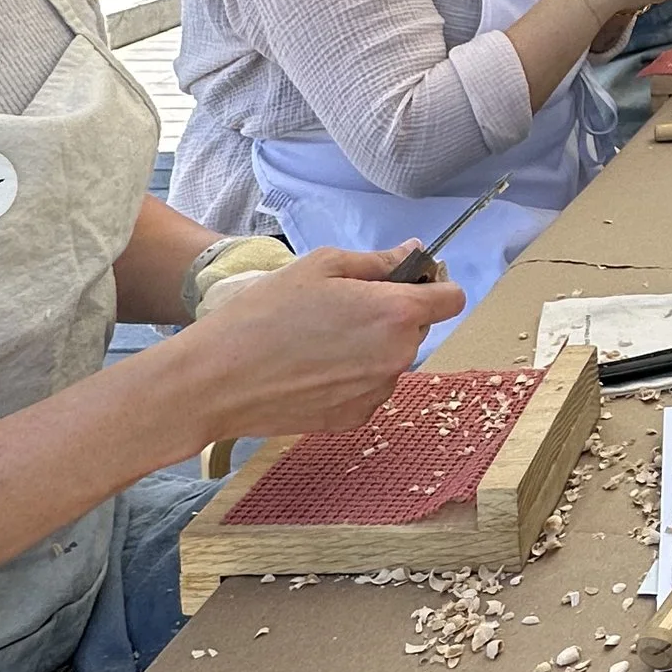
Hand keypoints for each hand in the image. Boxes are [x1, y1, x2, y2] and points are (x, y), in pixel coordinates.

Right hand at [184, 247, 458, 438]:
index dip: (434, 285)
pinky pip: (368, 388)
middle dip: (391, 315)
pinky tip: (311, 368)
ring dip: (370, 347)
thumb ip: (378, 261)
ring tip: (317, 340)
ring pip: (390, 359)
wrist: (219, 379)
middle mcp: (398, 356)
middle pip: (416, 328)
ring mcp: (378, 392)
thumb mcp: (321, 266)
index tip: (408, 281)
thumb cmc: (265, 314)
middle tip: (340, 307)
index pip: (452, 298)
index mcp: (396, 313)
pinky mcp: (355, 418)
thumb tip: (413, 253)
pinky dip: (350, 377)